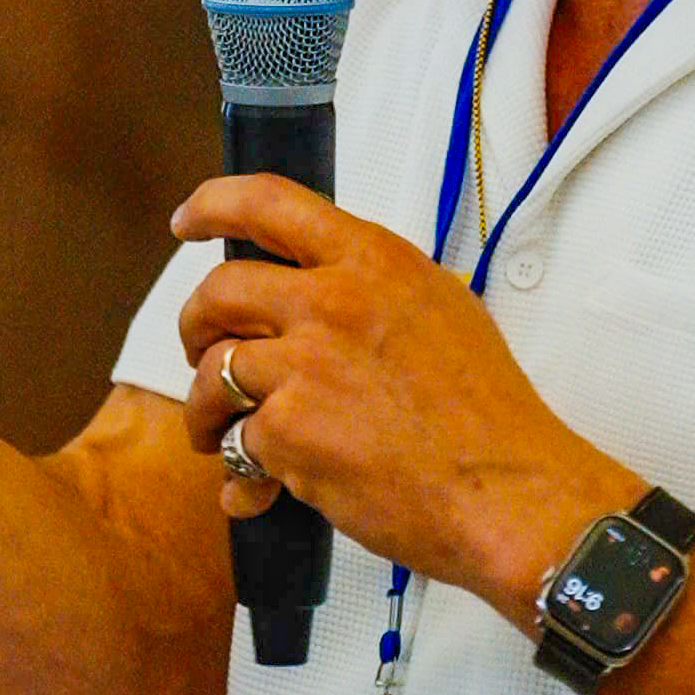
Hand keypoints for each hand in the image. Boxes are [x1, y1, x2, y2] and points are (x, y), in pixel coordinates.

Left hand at [171, 177, 634, 624]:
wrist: (506, 492)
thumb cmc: (488, 416)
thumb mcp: (444, 312)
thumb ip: (375, 293)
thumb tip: (323, 297)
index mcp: (374, 261)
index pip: (270, 202)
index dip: (213, 205)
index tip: (189, 220)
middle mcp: (333, 300)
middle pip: (219, 289)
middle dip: (194, 327)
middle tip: (199, 353)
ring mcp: (305, 364)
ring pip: (213, 371)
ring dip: (206, 411)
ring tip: (221, 437)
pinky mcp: (287, 429)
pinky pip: (236, 441)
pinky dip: (241, 471)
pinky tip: (262, 490)